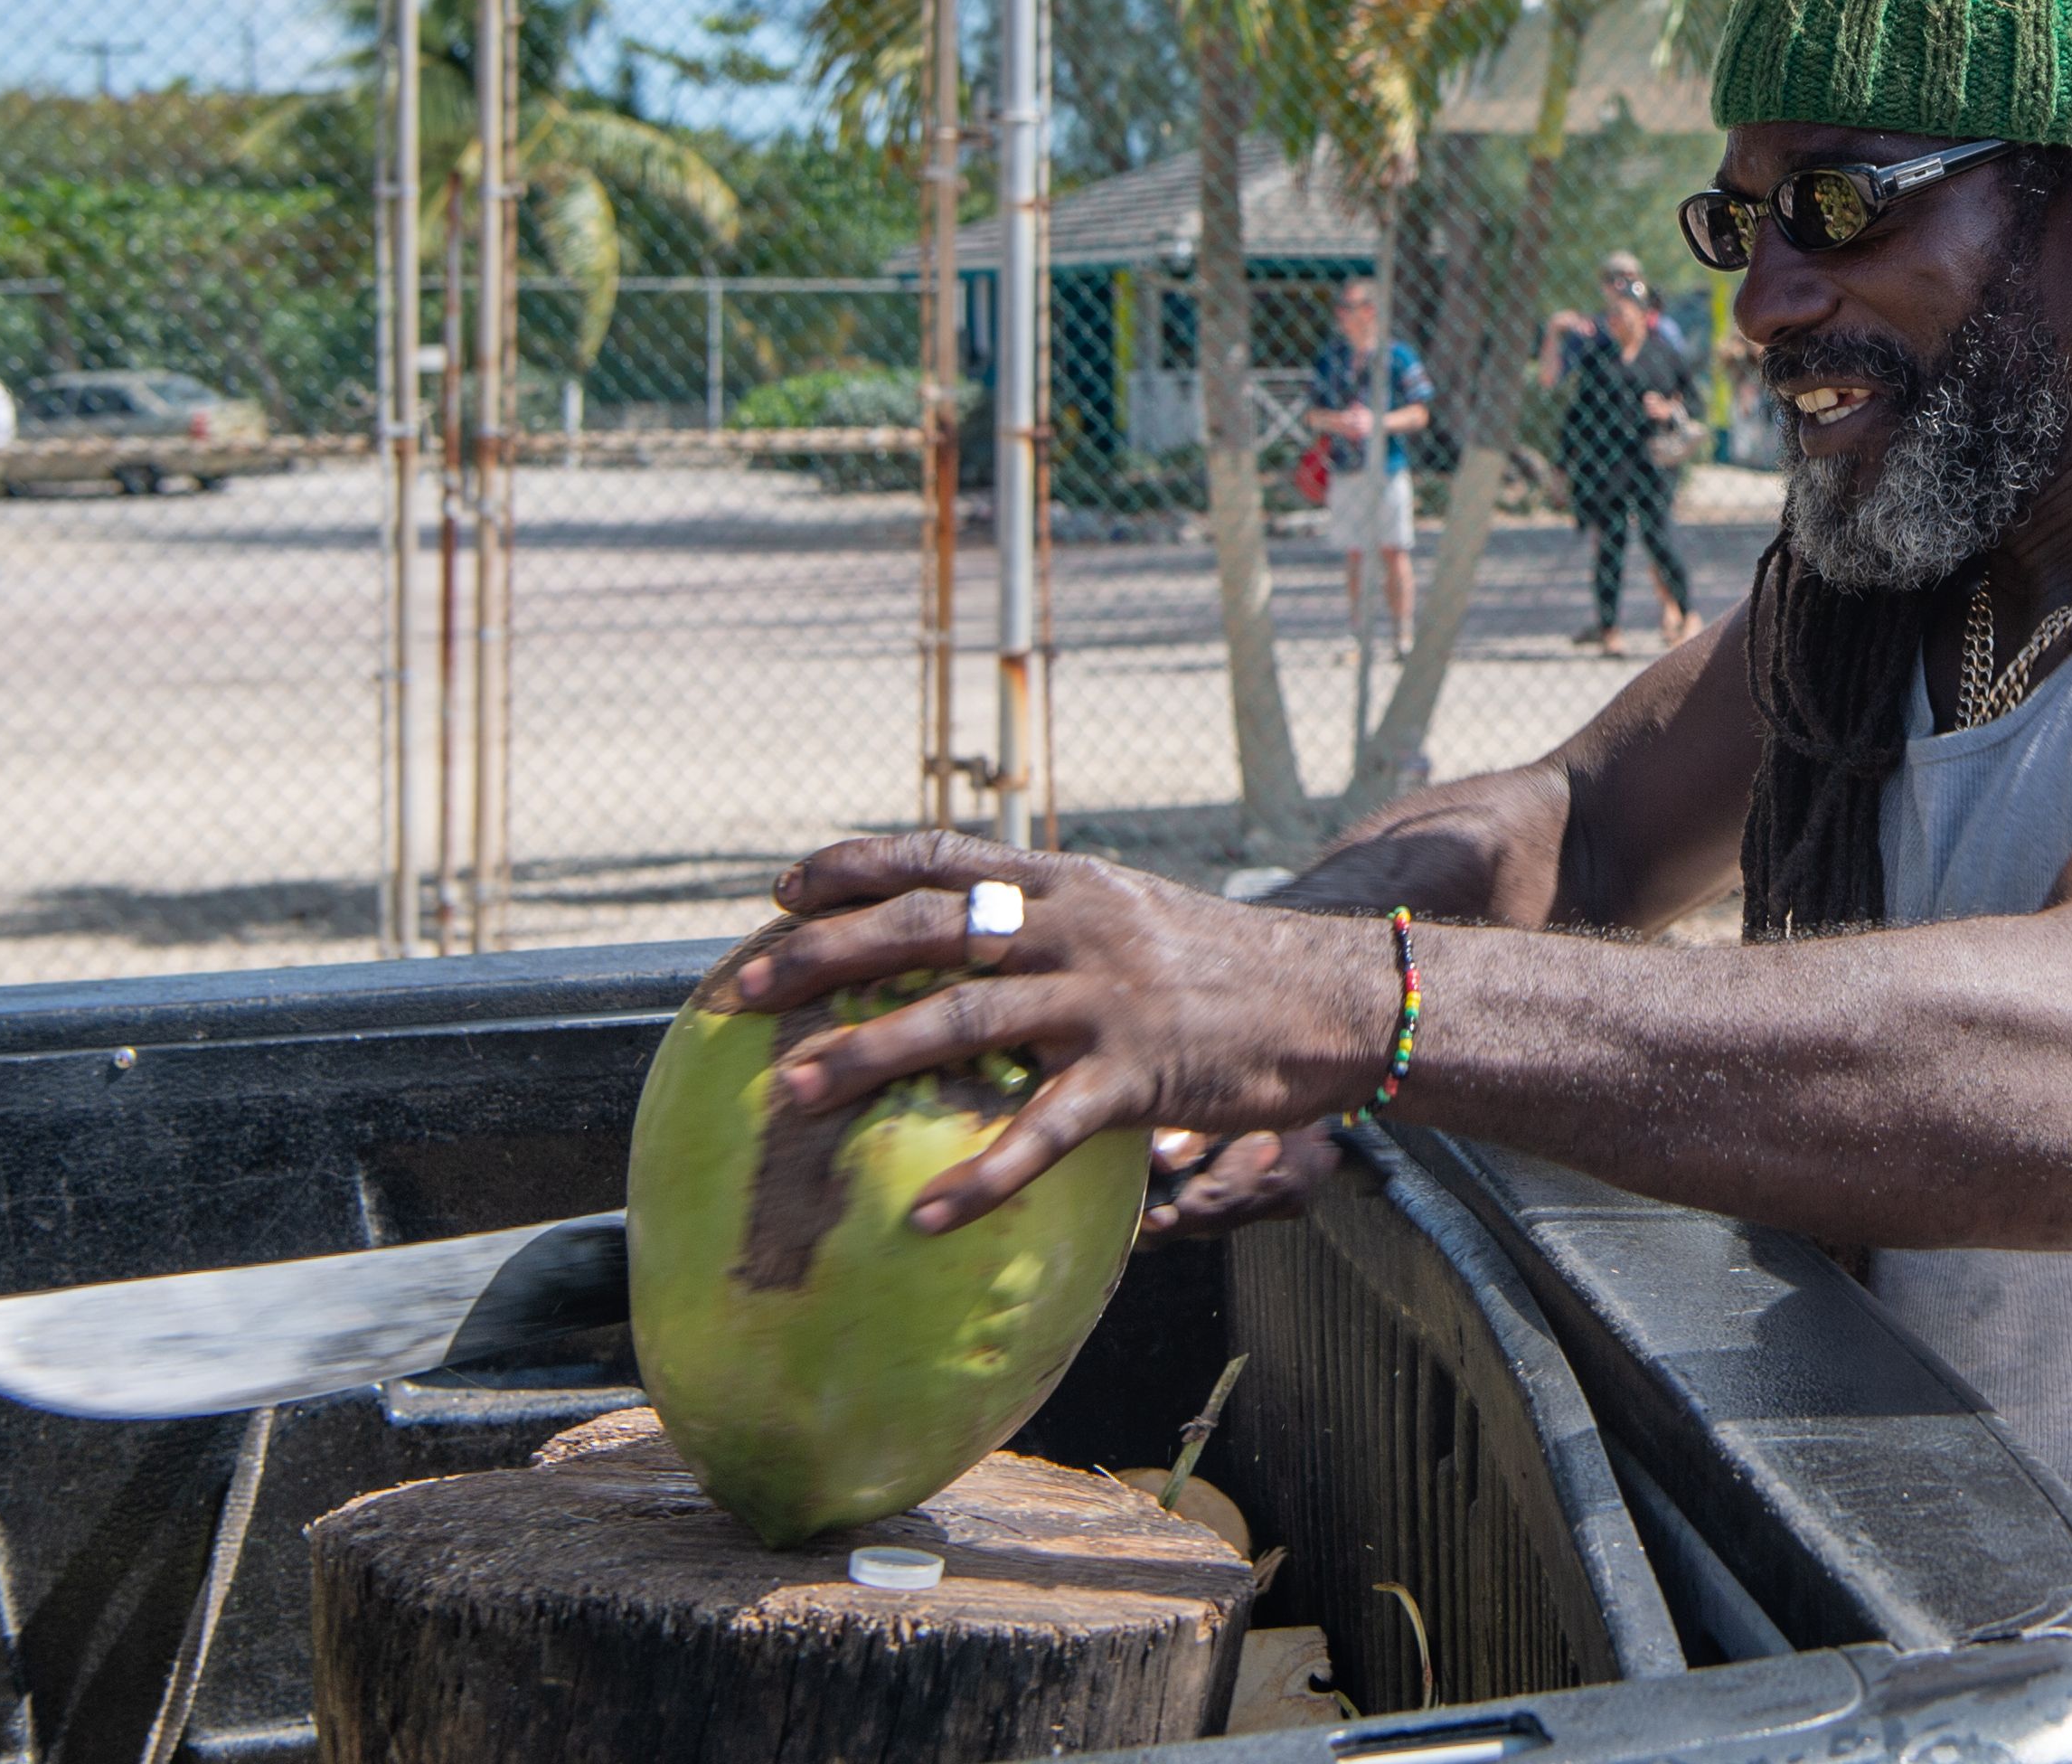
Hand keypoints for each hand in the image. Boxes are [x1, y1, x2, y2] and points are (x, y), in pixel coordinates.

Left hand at [723, 833, 1390, 1234]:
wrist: (1333, 1000)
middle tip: (738, 991)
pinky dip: (982, 1173)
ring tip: (788, 1092)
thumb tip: (967, 942)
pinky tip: (927, 1216)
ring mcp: (1104, 996)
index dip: (856, 866)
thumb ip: (1055, 920)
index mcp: (1070, 880)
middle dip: (822, 955)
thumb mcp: (1135, 914)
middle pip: (928, 927)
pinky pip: (1044, 1128)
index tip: (781, 890)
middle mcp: (1077, 924)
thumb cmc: (1226, 968)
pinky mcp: (1139, 1072)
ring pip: (963, 1018)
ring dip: (866, 1054)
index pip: (945, 854)